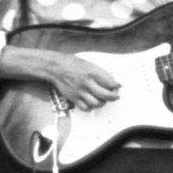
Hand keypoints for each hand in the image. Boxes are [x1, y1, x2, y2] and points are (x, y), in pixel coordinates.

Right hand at [0, 45, 119, 111]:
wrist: (56, 67)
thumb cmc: (72, 64)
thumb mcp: (90, 65)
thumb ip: (103, 74)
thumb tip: (114, 83)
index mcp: (91, 73)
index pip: (110, 83)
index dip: (116, 87)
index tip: (117, 87)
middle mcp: (86, 83)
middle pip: (105, 96)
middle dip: (113, 97)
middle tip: (114, 96)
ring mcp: (79, 92)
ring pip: (96, 104)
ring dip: (102, 103)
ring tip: (102, 98)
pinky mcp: (73, 98)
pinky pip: (85, 108)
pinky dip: (91, 107)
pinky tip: (92, 102)